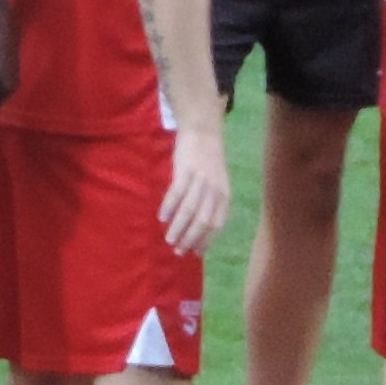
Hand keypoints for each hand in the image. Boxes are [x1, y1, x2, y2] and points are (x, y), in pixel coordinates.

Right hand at [159, 120, 231, 256]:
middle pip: (203, 221)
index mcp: (224, 195)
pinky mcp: (186, 170)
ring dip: (178, 228)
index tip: (194, 253)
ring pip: (189, 211)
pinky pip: (176, 193)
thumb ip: (211, 203)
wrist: (203, 131)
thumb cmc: (207, 162)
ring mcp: (200, 180)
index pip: (216, 224)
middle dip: (191, 239)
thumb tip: (200, 230)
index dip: (206, 240)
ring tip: (169, 240)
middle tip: (178, 251)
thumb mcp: (217, 184)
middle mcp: (214, 190)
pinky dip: (169, 207)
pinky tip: (161, 217)